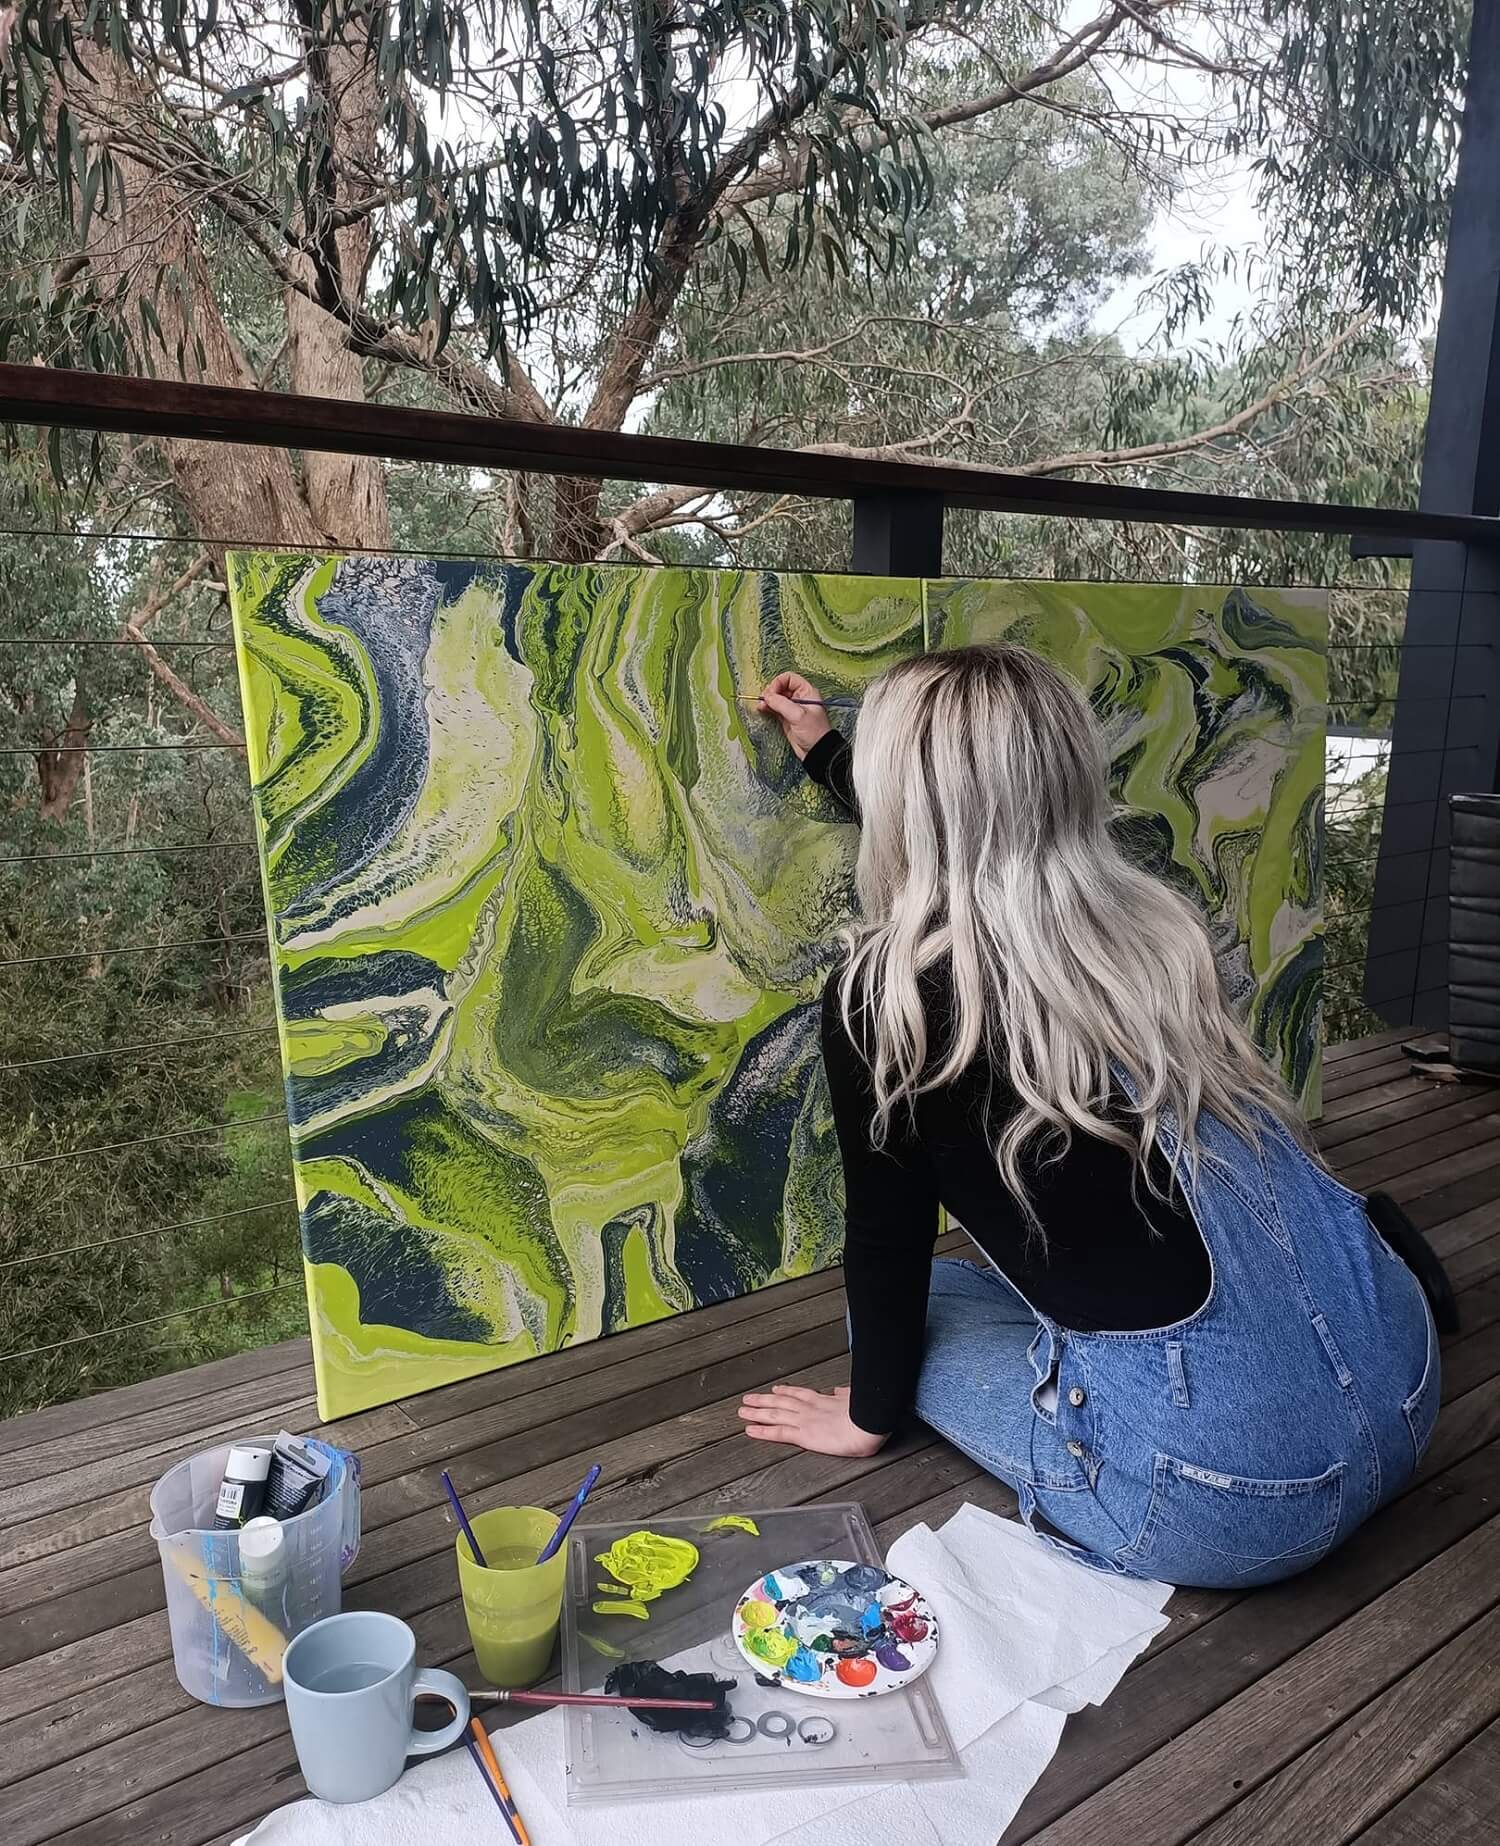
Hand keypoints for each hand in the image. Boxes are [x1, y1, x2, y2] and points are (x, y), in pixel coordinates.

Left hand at [738, 1384, 887, 1456]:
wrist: (869, 1424)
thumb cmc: (867, 1413)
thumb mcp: (855, 1398)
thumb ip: (845, 1395)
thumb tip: (840, 1391)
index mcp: (824, 1400)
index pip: (799, 1394)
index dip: (785, 1392)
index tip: (776, 1390)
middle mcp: (810, 1408)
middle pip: (781, 1402)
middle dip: (763, 1401)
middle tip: (748, 1399)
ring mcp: (804, 1420)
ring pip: (775, 1415)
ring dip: (757, 1412)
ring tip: (742, 1411)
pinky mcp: (803, 1435)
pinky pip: (778, 1433)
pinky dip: (763, 1431)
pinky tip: (750, 1430)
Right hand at [757, 671, 832, 761]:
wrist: (816, 752)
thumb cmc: (814, 732)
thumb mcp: (798, 716)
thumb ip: (782, 704)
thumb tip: (767, 696)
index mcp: (807, 692)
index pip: (789, 678)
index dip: (778, 683)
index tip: (771, 693)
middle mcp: (799, 697)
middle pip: (781, 686)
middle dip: (771, 692)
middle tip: (764, 700)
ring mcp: (792, 707)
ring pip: (776, 697)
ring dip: (767, 700)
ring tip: (761, 705)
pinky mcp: (786, 717)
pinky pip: (774, 708)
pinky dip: (767, 707)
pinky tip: (762, 709)